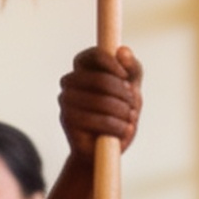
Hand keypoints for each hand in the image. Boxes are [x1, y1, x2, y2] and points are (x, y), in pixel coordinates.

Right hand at [58, 46, 142, 163]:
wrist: (106, 148)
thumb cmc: (119, 114)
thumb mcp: (131, 90)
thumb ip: (132, 69)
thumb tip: (122, 51)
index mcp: (83, 69)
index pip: (93, 55)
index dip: (111, 63)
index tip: (125, 77)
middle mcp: (69, 83)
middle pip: (100, 79)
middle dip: (124, 94)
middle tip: (133, 106)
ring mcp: (65, 102)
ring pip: (101, 101)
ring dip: (123, 112)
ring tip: (129, 121)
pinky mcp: (67, 122)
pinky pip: (98, 121)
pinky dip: (117, 127)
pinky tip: (123, 131)